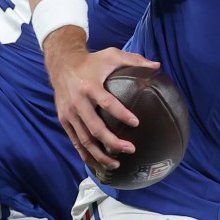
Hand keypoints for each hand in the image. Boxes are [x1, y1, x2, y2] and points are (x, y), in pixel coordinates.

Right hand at [44, 27, 159, 171]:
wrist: (62, 64)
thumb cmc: (92, 61)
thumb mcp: (112, 54)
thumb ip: (135, 60)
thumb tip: (158, 66)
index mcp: (90, 86)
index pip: (107, 102)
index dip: (121, 114)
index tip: (136, 123)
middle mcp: (77, 102)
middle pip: (95, 128)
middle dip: (112, 142)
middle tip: (131, 150)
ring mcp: (69, 113)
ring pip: (84, 140)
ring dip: (100, 154)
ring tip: (117, 164)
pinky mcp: (64, 120)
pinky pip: (75, 141)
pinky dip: (86, 155)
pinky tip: (99, 165)